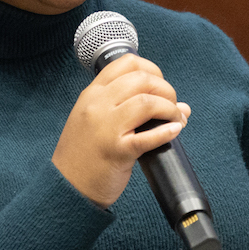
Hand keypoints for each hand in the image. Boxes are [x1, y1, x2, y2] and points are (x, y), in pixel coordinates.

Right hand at [52, 53, 191, 207]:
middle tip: (171, 106)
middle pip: (141, 79)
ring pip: (147, 102)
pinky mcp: (117, 151)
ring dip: (169, 108)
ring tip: (175, 119)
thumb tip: (181, 106)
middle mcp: (97, 105)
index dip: (152, 70)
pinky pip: (148, 136)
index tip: (160, 86)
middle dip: (166, 89)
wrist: (67, 186)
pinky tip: (174, 131)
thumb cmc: (84, 155)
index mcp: (92, 94)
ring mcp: (106, 127)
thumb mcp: (95, 120)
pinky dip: (167, 132)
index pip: (126, 63)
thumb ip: (128, 108)